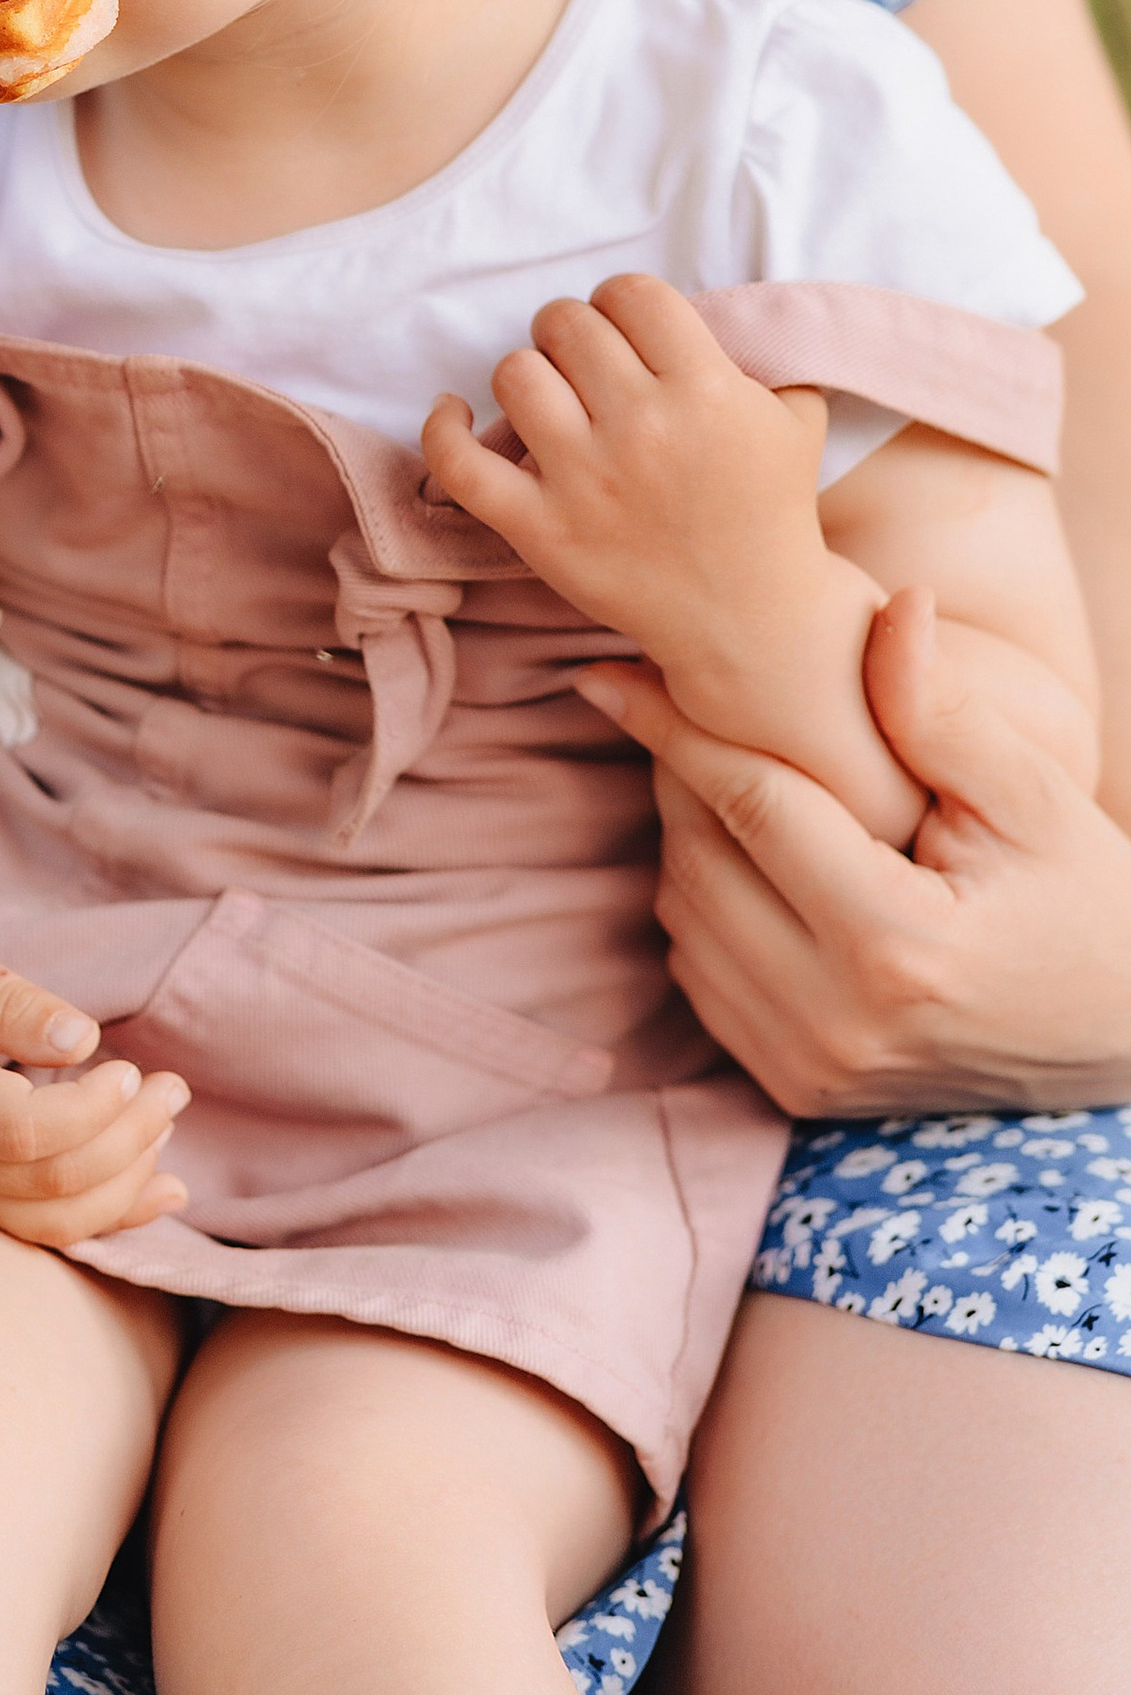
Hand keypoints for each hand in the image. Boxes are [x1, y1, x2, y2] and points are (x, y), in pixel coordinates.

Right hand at [0, 933, 191, 1248]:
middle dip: (130, 1138)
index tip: (126, 1068)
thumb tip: (83, 1041)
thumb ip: (3, 999)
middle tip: (170, 1085)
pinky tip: (166, 1192)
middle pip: (49, 1183)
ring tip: (165, 1118)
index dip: (87, 1112)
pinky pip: (43, 1233)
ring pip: (53, 1222)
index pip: (16, 1133)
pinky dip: (113, 1218)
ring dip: (128, 1180)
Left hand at [421, 275, 912, 826]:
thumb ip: (757, 351)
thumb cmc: (769, 509)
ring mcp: (585, 480)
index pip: (631, 294)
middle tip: (585, 366)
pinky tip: (453, 411)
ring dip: (528, 375)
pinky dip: (442, 428)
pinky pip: (459, 463)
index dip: (620, 302)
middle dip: (571, 334)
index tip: (624, 330)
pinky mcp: (540, 529)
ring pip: (515, 374)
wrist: (749, 618)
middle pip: (567, 325)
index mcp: (707, 391)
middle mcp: (642, 428)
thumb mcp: (792, 417)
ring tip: (550, 399)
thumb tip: (702, 305)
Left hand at [585, 588, 1130, 1116]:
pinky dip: (703, 908)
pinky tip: (749, 861)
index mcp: (897, 945)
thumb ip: (945, 709)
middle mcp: (838, 1021)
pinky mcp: (795, 1091)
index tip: (613, 672)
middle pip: (699, 860)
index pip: (750, 806)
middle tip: (687, 711)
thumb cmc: (1083, 903)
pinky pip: (700, 977)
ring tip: (730, 779)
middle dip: (679, 775)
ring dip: (687, 838)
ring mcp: (811, 1067)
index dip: (678, 727)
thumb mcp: (1034, 797)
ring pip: (684, 919)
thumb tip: (892, 604)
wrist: (1116, 1043)